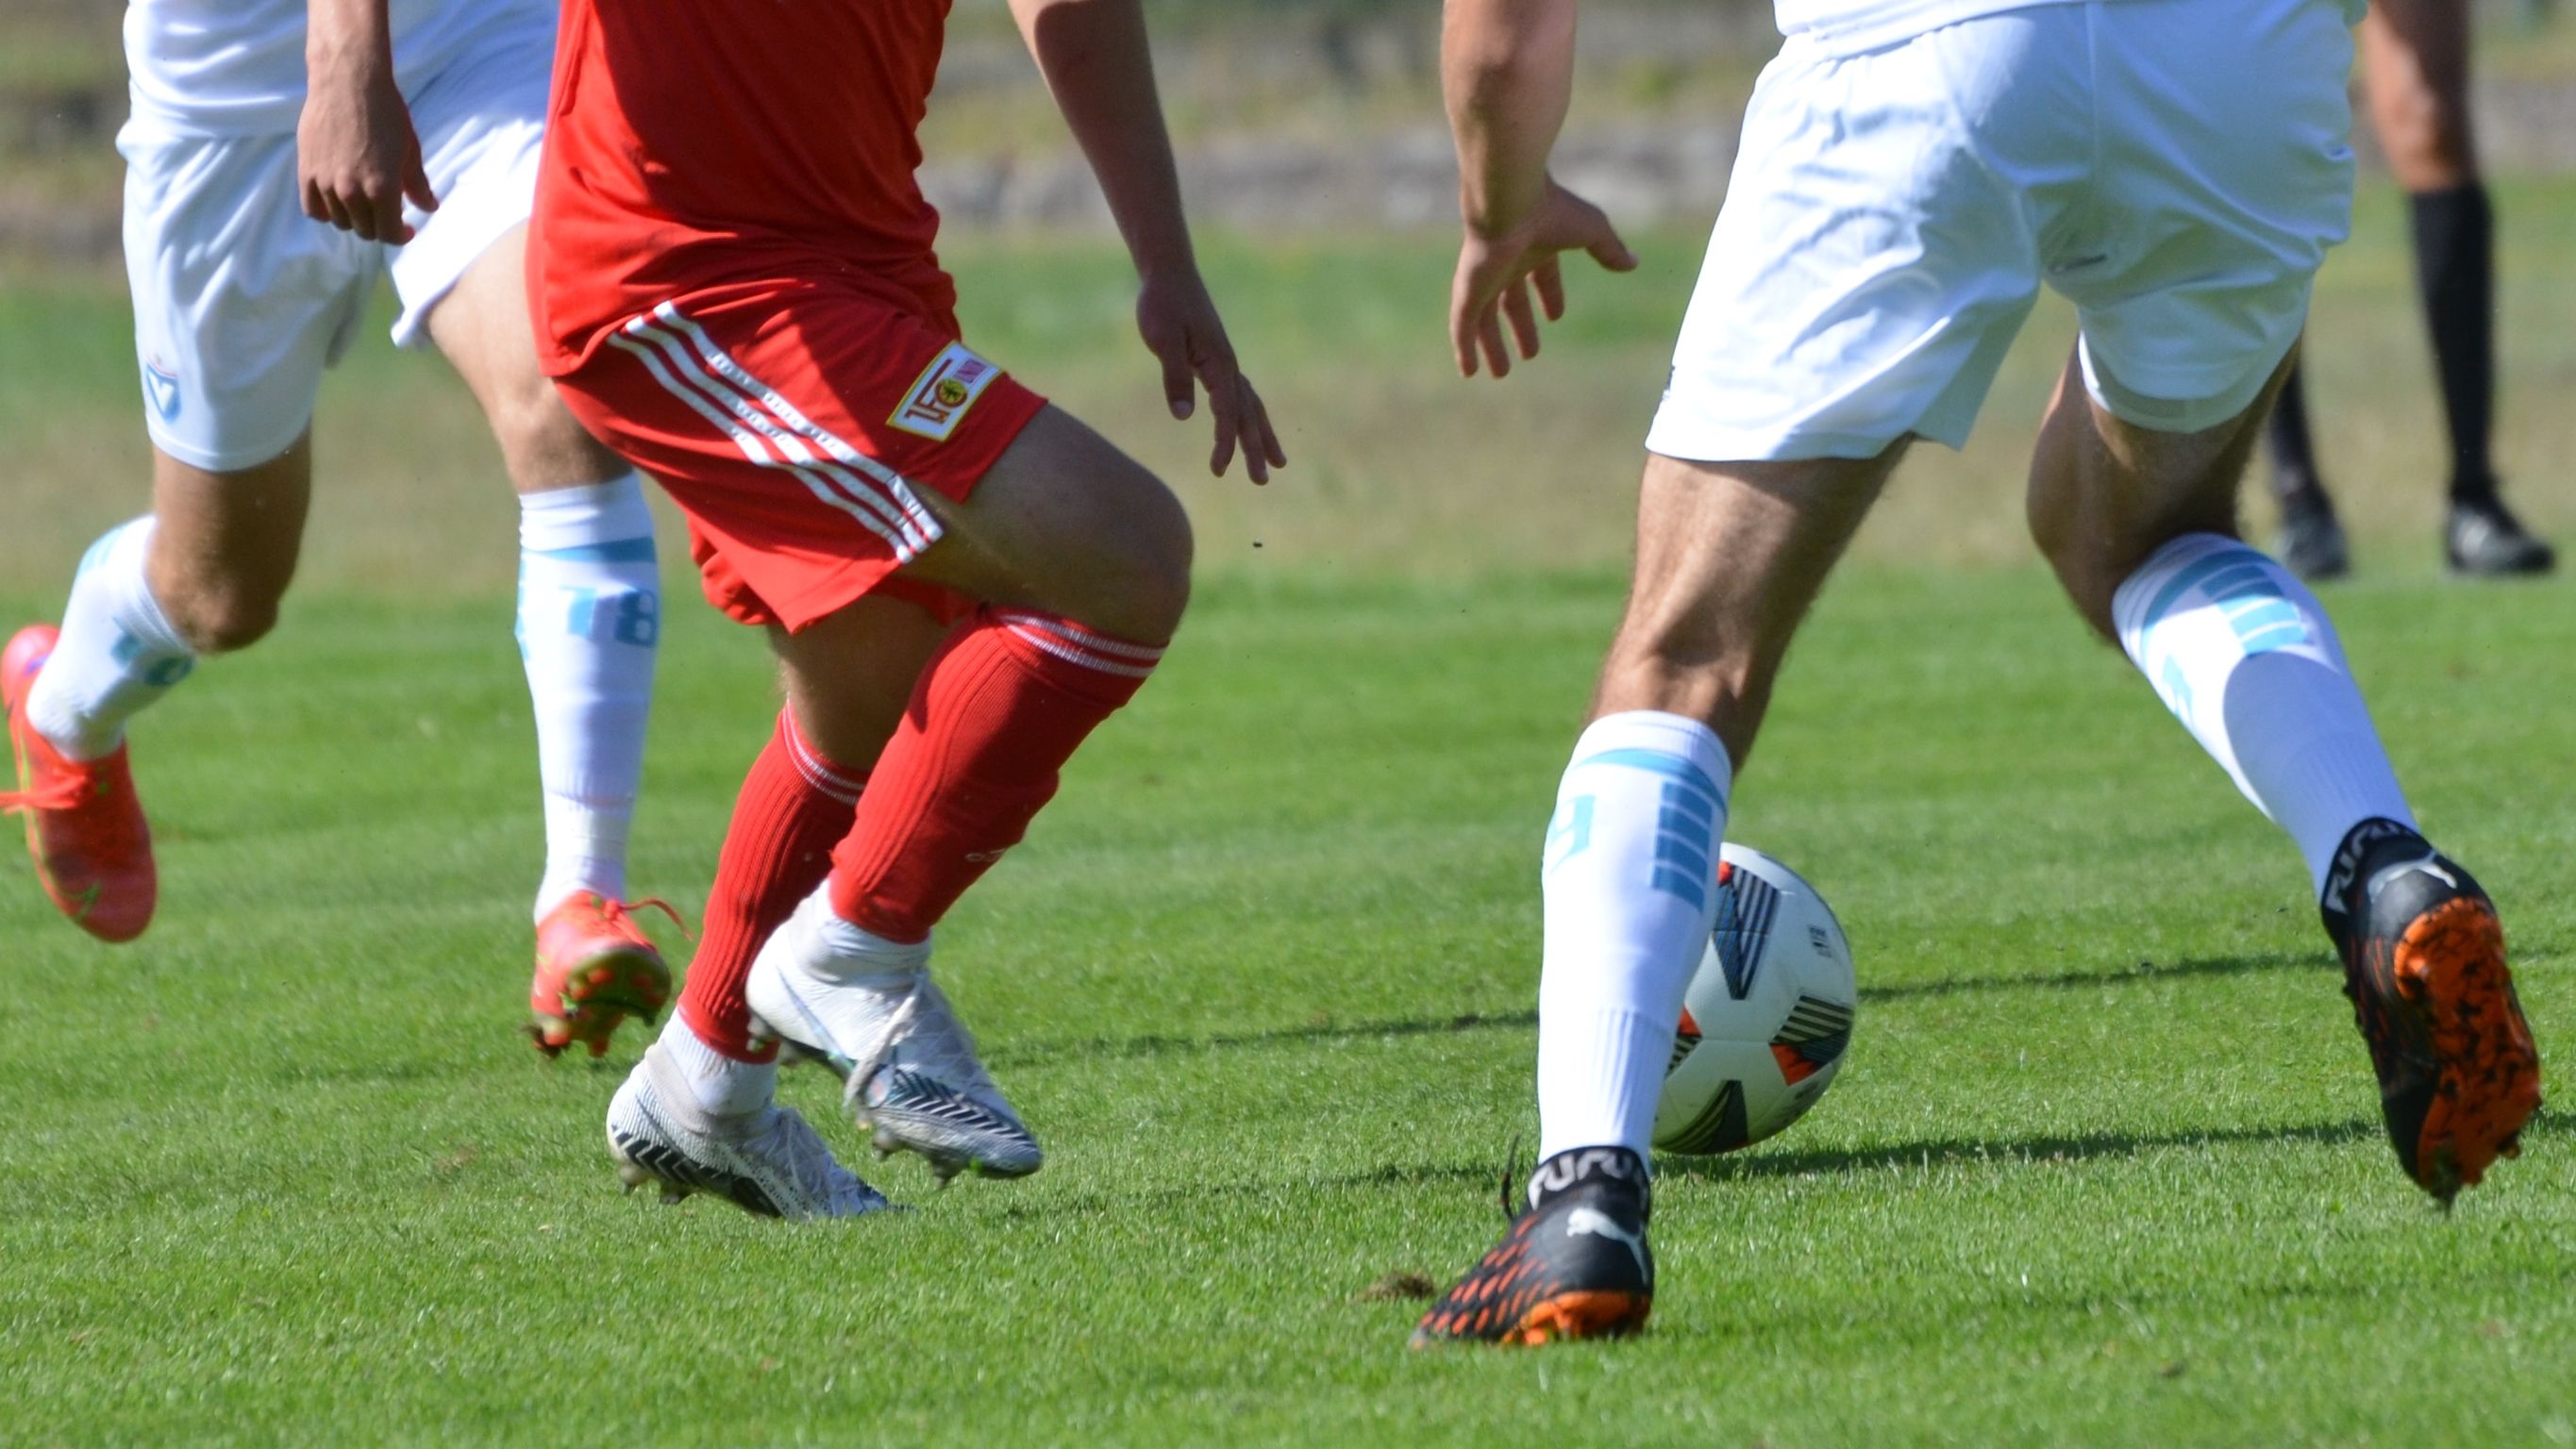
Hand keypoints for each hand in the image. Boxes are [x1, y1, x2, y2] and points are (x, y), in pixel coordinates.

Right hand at [296, 47, 435, 242]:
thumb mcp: (410, 150)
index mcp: (383, 189)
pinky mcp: (306, 171)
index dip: (401, 236)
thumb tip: (429, 208)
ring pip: (340, 222)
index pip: (389, 234)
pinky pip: (313, 209)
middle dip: (379, 227)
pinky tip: (338, 202)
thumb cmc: (386, 112)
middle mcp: (352, 191)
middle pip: (365, 231)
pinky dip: (326, 212)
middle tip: (386, 214)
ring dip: (354, 218)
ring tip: (364, 203)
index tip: (407, 229)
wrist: (347, 81)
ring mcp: (326, 183)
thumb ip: (418, 184)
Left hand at [1136, 267, 1286, 483]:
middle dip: (1256, 448)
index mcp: (1218, 363)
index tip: (1219, 469)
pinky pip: (1241, 395)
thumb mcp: (1162, 340)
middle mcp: (1229, 366)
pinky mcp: (1218, 360)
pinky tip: (1248, 427)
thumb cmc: (1163, 305)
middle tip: (1262, 481)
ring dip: (1263, 435)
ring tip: (1278, 463)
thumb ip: (1175, 377)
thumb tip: (1184, 417)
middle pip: (1248, 414)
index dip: (1225, 442)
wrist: (1170, 274)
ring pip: (1251, 406)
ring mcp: (1226, 363)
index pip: (1226, 413)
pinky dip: (1250, 416)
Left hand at [1449, 178, 1636, 378]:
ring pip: (1484, 319)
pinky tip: (1468, 372)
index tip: (1555, 316)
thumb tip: (1632, 263)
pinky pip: (1463, 326)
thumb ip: (1609, 249)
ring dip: (1492, 346)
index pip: (1541, 276)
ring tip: (1500, 373)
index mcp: (1534, 246)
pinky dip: (1464, 349)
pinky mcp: (1467, 290)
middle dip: (1520, 327)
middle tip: (1529, 355)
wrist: (1510, 199)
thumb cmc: (1552, 209)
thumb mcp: (1592, 231)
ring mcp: (1484, 277)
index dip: (1549, 295)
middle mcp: (1506, 262)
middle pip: (1511, 301)